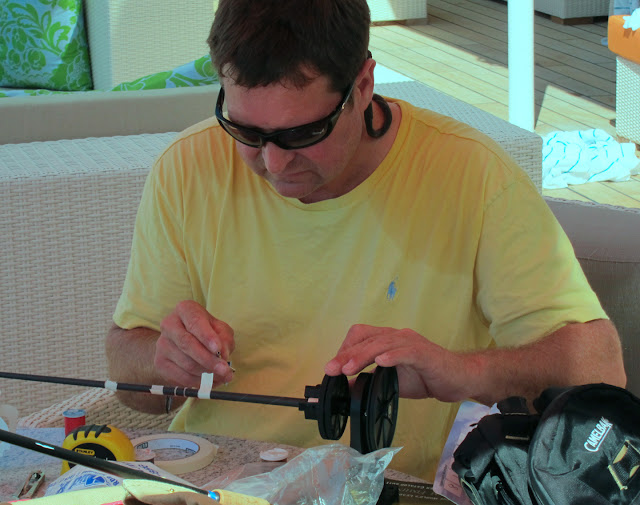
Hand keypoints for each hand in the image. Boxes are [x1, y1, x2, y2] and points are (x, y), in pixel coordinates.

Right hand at [154, 300, 234, 387]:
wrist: (181, 340)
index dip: (206, 336)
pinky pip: (180, 377)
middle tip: (225, 370)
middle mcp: (169, 324)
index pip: (195, 322)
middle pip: (187, 344)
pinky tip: (210, 382)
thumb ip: (224, 339)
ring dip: (207, 374)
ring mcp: (162, 344)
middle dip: (209, 360)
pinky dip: (198, 383)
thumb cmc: (206, 332)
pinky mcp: (160, 363)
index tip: (218, 349)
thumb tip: (222, 356)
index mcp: (185, 309)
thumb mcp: (220, 329)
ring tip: (222, 377)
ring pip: (186, 363)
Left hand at [324, 324, 472, 401]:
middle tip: (332, 370)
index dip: (344, 349)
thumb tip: (344, 387)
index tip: (332, 368)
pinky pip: (406, 351)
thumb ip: (369, 380)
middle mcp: (398, 336)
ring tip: (348, 368)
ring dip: (363, 355)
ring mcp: (411, 343)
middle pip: (367, 339)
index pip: (360, 336)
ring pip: (382, 343)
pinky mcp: (425, 353)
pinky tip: (381, 362)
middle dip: (347, 354)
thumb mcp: (390, 381)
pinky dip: (392, 356)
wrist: (459, 378)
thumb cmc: (426, 376)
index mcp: (388, 340)